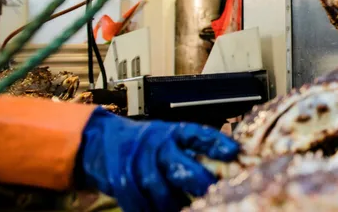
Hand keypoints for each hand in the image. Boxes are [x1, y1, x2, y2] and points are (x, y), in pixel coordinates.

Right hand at [75, 108, 238, 211]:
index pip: (197, 135)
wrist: (103, 143)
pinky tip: (162, 210)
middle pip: (179, 166)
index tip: (234, 152)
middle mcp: (155, 147)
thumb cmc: (146, 142)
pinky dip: (152, 210)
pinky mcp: (121, 183)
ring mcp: (137, 165)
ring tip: (187, 207)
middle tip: (212, 190)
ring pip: (160, 191)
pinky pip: (140, 203)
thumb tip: (231, 162)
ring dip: (175, 204)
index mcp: (172, 133)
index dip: (216, 143)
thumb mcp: (170, 138)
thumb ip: (194, 149)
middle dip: (198, 181)